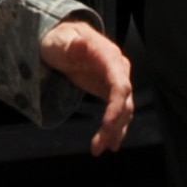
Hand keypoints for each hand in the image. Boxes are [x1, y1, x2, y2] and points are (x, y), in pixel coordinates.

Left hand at [39, 19, 133, 154]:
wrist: (64, 37)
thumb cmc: (61, 39)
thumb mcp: (62, 41)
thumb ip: (72, 45)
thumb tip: (80, 44)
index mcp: (109, 57)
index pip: (120, 84)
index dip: (117, 107)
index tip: (108, 126)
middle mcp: (118, 69)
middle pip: (124, 101)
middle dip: (114, 125)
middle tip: (98, 147)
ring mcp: (116, 80)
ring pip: (124, 109)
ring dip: (115, 131)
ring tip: (100, 149)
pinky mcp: (109, 90)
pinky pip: (118, 111)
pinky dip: (115, 128)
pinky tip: (110, 143)